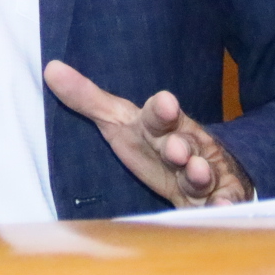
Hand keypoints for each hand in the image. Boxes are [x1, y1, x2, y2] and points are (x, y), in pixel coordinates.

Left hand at [44, 59, 250, 206]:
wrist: (201, 168)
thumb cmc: (152, 144)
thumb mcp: (121, 123)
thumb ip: (89, 100)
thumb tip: (50, 68)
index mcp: (160, 126)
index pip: (159, 115)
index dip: (162, 110)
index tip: (164, 103)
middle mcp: (185, 145)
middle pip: (184, 142)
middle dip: (181, 145)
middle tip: (174, 148)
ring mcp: (203, 171)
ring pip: (202, 172)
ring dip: (200, 173)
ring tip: (197, 172)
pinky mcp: (216, 197)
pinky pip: (223, 200)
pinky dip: (224, 203)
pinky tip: (222, 205)